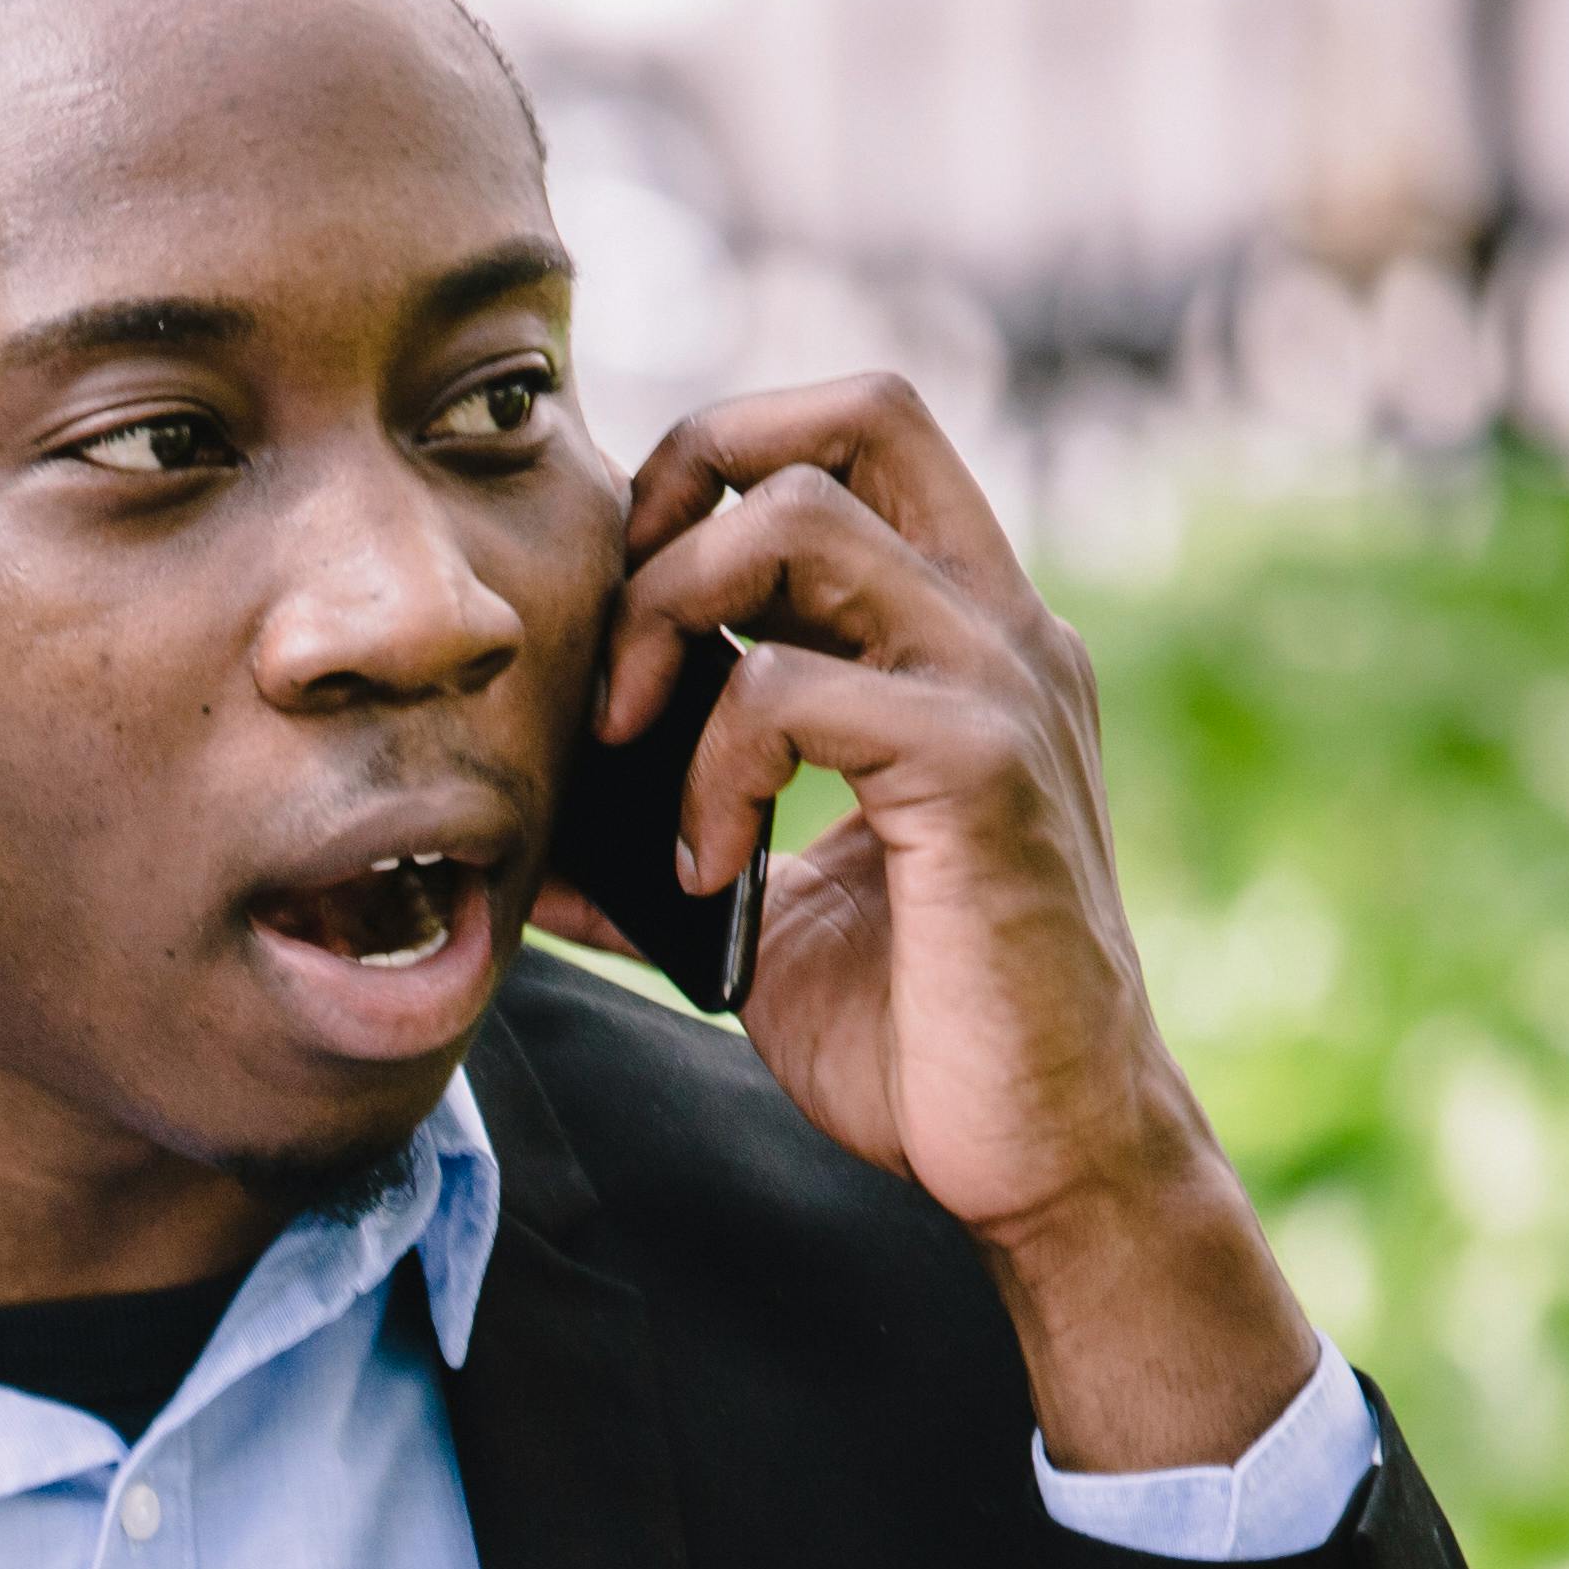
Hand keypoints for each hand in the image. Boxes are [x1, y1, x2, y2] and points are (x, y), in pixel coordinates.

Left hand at [539, 375, 1319, 1473]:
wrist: (1044, 1156)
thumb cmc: (920, 1037)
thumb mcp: (761, 920)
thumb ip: (660, 848)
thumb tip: (524, 845)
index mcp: (959, 636)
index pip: (849, 441)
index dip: (710, 481)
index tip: (625, 618)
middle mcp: (997, 627)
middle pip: (853, 411)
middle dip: (691, 484)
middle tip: (621, 644)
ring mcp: (1000, 685)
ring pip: (803, 519)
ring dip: (671, 618)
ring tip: (635, 751)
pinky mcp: (982, 769)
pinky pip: (794, 686)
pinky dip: (711, 764)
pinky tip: (705, 869)